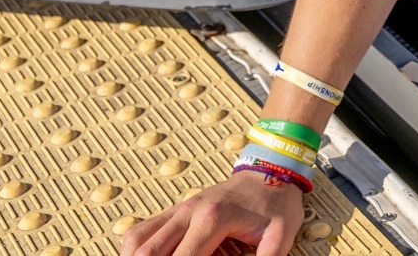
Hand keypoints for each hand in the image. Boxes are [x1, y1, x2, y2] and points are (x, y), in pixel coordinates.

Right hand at [120, 170, 304, 255]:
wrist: (271, 170)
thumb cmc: (277, 204)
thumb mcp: (281, 235)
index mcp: (213, 219)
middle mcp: (188, 212)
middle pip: (149, 253)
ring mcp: (178, 209)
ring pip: (136, 242)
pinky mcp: (174, 210)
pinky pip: (140, 231)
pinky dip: (136, 251)